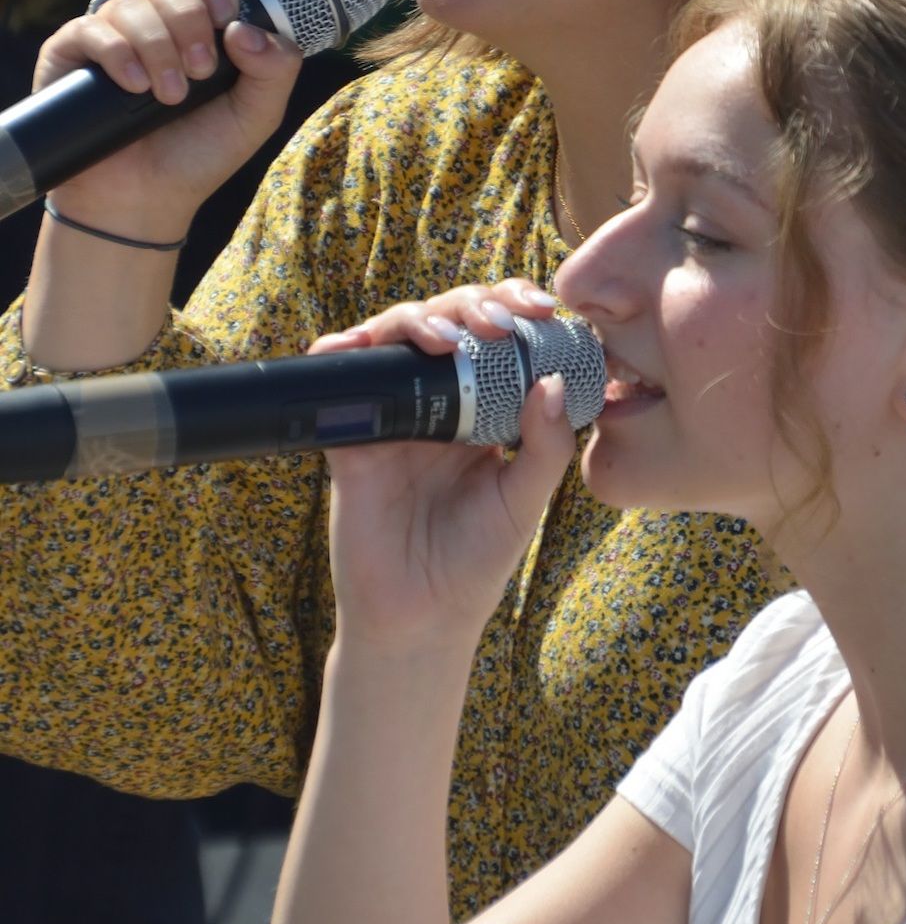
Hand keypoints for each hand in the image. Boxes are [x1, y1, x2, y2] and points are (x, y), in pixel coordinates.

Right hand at [32, 0, 301, 238]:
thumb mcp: (257, 114)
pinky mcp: (73, 51)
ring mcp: (113, 30)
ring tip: (170, 97)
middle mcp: (155, 14)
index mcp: (200, 17)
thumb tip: (245, 29)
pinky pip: (92, 27)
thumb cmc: (201, 152)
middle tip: (202, 71)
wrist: (146, 200)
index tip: (226, 17)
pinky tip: (133, 85)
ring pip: (132, 1)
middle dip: (190, 21)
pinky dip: (119, 55)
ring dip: (160, 48)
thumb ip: (275, 69)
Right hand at [310, 280, 575, 655]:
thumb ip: (544, 446)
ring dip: (419, 321)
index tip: (544, 310)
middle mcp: (436, 400)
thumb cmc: (477, 559)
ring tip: (446, 341)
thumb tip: (551, 381)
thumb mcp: (525, 499)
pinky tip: (357, 345)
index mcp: (482, 406)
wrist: (421, 619)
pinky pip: (335, 382)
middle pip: (447, 321)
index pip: (495, 336)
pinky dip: (339, 352)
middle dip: (472, 305)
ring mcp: (391, 414)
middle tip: (498, 322)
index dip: (514, 309)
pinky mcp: (349, 438)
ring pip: (394, 337)